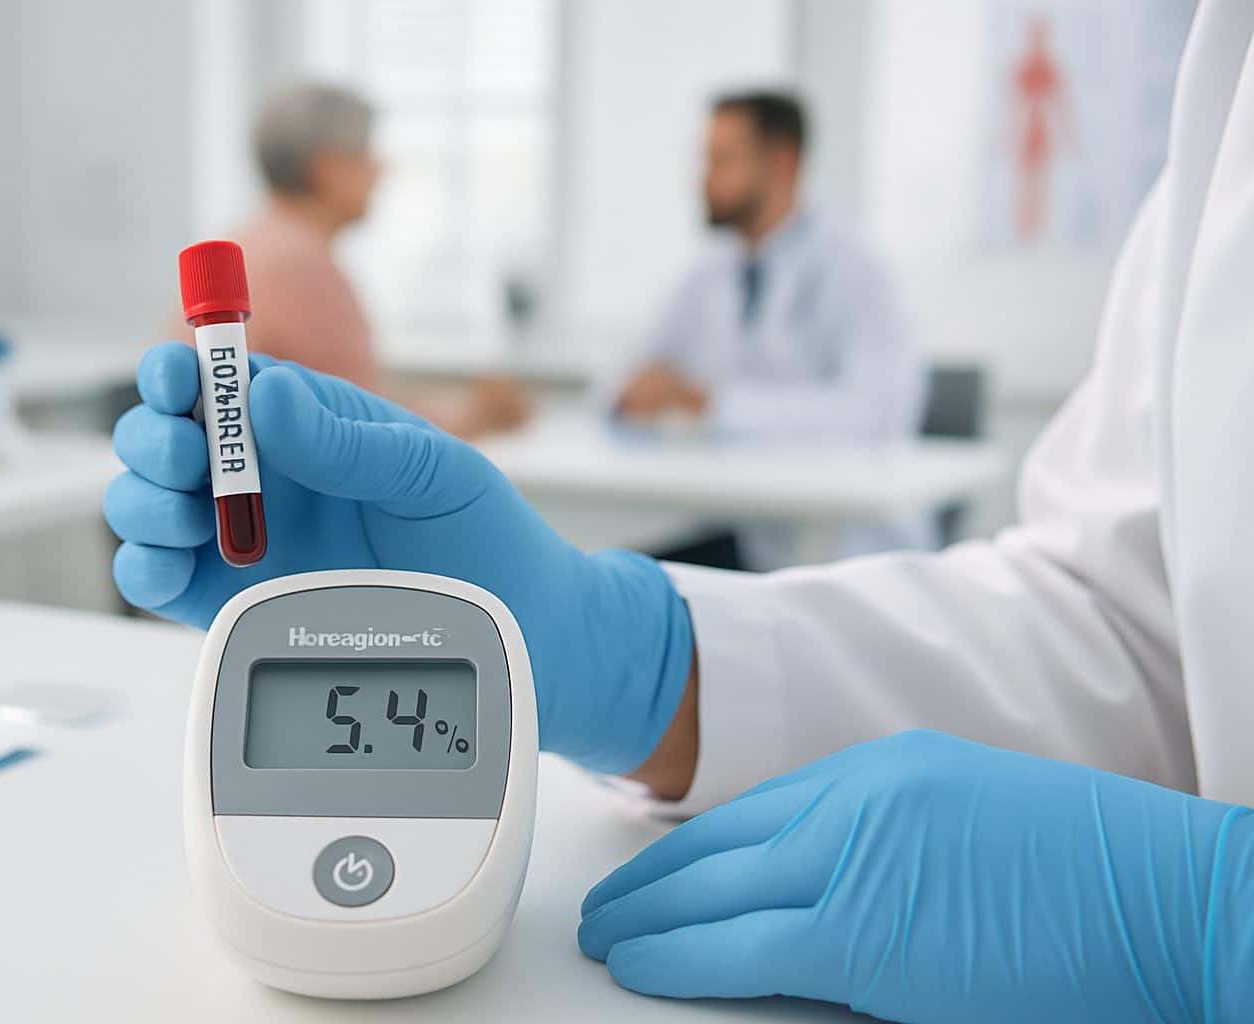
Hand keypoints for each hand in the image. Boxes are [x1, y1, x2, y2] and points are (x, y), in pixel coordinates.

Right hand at [105, 342, 692, 772]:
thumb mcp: (427, 469)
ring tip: (186, 514)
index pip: (223, 384)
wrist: (518, 630)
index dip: (186, 373)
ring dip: (145, 501)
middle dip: (156, 439)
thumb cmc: (482, 534)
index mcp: (307, 425)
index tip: (177, 375)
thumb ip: (347, 439)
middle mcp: (266, 480)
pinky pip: (163, 583)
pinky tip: (166, 561)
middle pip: (171, 443)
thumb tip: (268, 394)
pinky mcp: (236, 607)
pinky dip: (144, 568)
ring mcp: (245, 545)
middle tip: (186, 454)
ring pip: (153, 509)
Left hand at [579, 730, 1252, 1022]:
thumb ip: (885, 847)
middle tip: (605, 901)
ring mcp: (856, 856)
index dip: (695, 845)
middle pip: (720, 840)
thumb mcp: (967, 828)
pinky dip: (677, 955)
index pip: (758, 809)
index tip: (657, 865)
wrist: (1171, 897)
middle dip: (651, 876)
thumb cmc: (1092, 879)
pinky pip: (739, 945)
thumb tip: (819, 893)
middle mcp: (857, 797)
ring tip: (603, 934)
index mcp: (883, 769)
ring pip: (714, 886)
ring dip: (646, 913)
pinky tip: (639, 963)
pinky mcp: (861, 930)